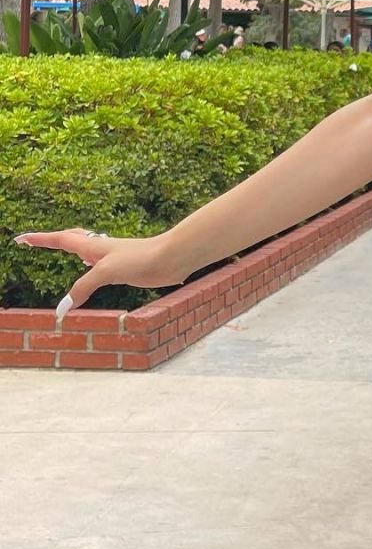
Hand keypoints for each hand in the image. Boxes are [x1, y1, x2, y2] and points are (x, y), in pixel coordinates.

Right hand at [12, 228, 186, 321]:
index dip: (39, 239)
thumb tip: (63, 309)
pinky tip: (94, 267)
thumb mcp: (105, 272)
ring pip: (88, 251)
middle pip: (72, 239)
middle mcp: (101, 249)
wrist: (173, 257)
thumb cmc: (140, 258)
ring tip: (65, 250)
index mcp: (92, 246)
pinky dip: (92, 266)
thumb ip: (82, 288)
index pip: (59, 239)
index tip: (20, 239)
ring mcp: (114, 258)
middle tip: (37, 241)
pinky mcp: (126, 268)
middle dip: (53, 240)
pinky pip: (101, 265)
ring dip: (74, 250)